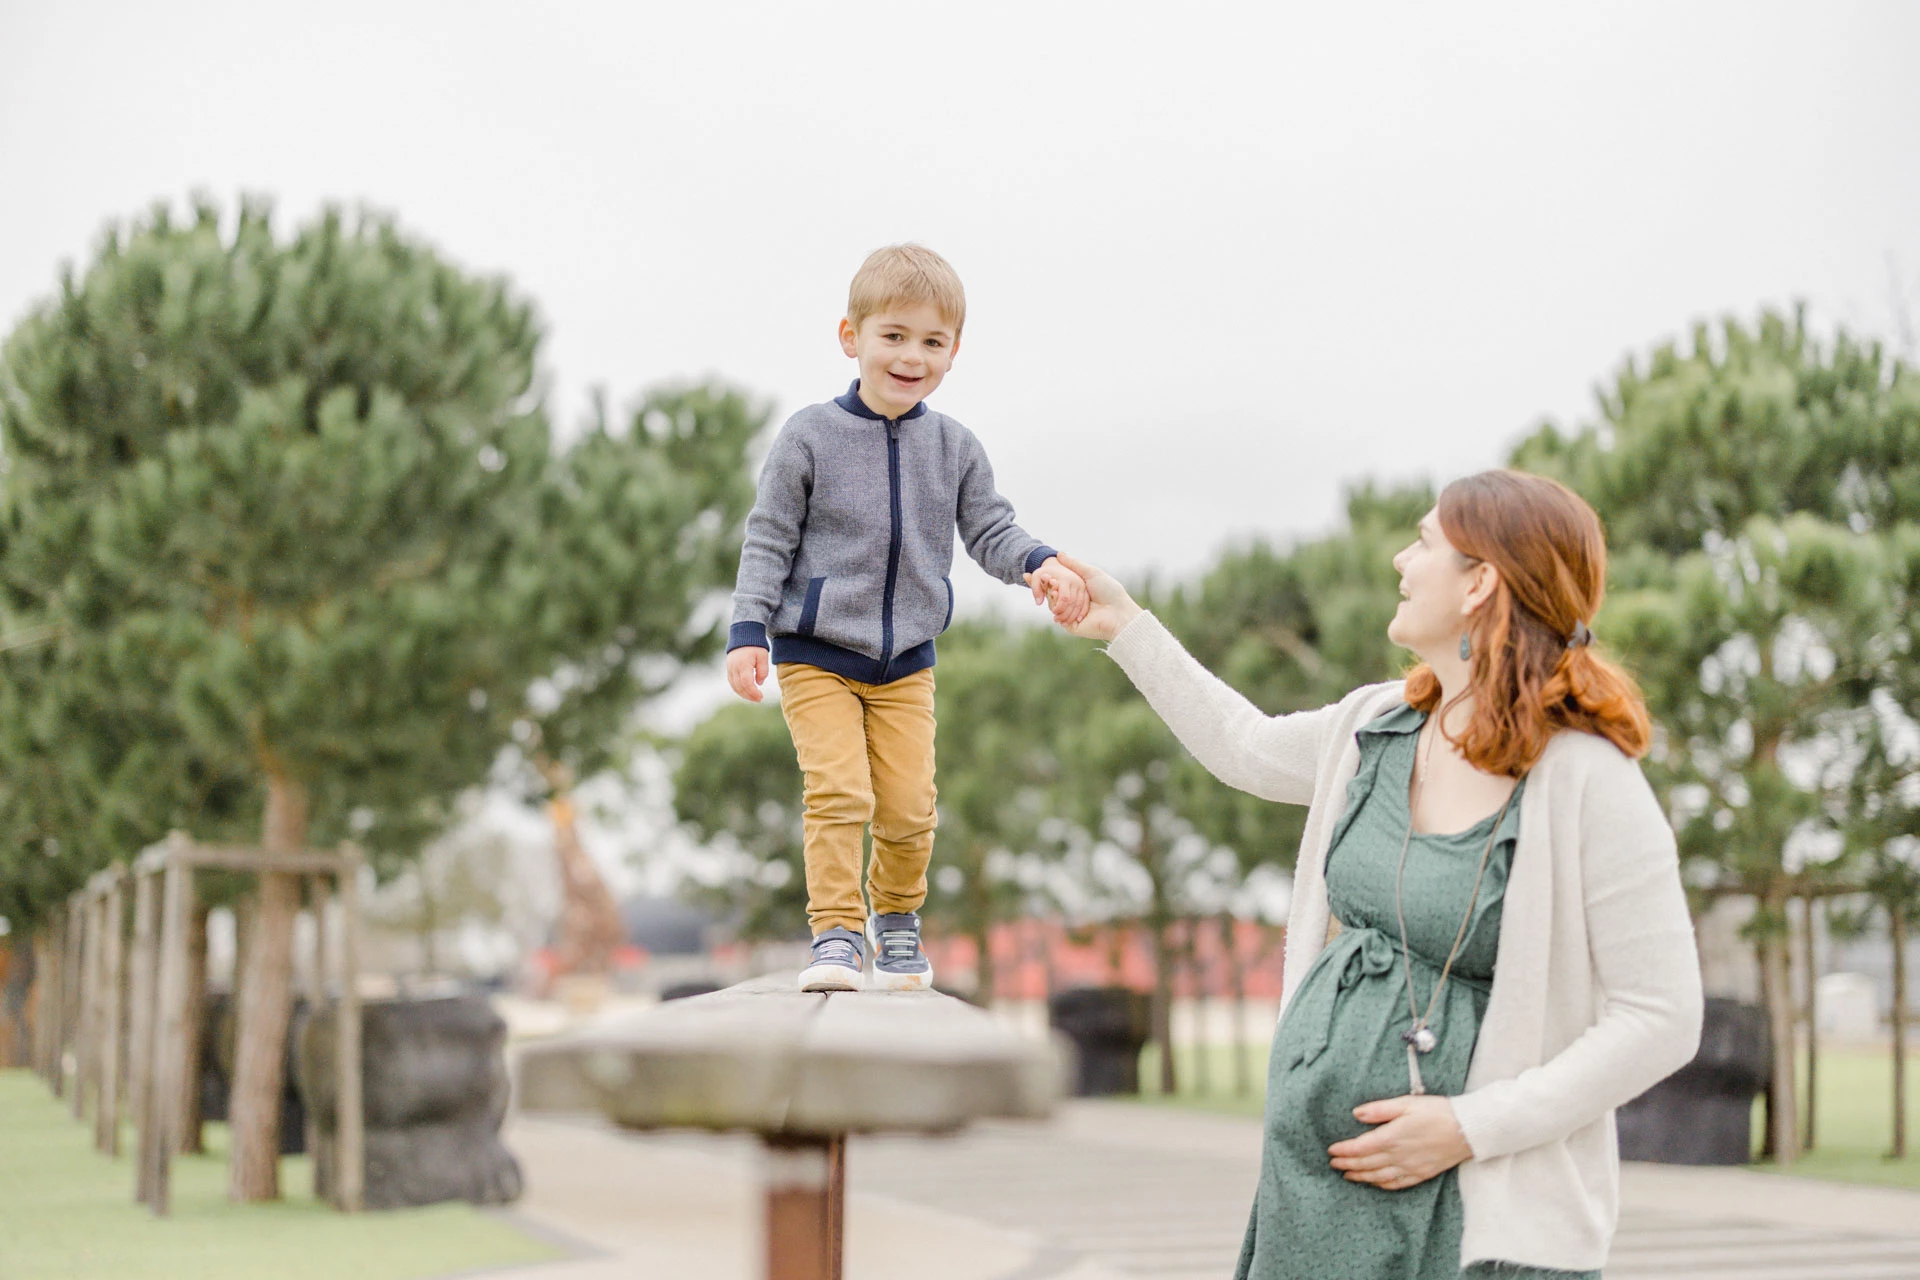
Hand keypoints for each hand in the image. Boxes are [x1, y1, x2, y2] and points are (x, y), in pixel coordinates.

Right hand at [726, 646, 769, 702]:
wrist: (743, 635)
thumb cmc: (755, 645)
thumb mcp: (763, 656)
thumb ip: (763, 670)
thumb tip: (759, 683)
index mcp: (743, 664)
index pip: (746, 683)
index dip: (753, 692)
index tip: (761, 697)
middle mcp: (734, 667)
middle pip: (739, 687)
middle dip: (749, 695)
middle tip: (759, 699)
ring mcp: (730, 668)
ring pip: (734, 686)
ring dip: (744, 694)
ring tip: (754, 698)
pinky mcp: (729, 669)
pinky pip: (732, 682)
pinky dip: (739, 689)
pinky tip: (747, 692)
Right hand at [1026, 551, 1141, 641]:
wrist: (1118, 613)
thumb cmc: (1109, 591)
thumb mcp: (1091, 573)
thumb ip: (1074, 564)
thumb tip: (1059, 553)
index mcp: (1078, 591)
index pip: (1056, 585)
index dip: (1043, 580)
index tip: (1028, 574)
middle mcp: (1073, 603)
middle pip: (1051, 595)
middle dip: (1044, 586)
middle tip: (1039, 578)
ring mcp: (1071, 615)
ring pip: (1052, 605)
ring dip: (1051, 595)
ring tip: (1054, 587)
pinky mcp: (1071, 626)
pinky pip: (1058, 615)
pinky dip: (1057, 606)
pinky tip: (1057, 597)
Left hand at [1328, 1095, 1472, 1191]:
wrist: (1468, 1130)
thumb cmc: (1438, 1112)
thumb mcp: (1406, 1103)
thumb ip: (1380, 1110)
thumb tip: (1356, 1113)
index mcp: (1392, 1137)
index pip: (1360, 1148)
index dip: (1343, 1151)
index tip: (1331, 1151)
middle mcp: (1399, 1156)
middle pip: (1366, 1164)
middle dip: (1347, 1165)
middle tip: (1333, 1164)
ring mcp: (1411, 1167)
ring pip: (1379, 1177)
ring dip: (1361, 1177)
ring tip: (1348, 1175)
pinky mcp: (1423, 1173)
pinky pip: (1398, 1184)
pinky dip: (1383, 1185)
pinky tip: (1376, 1183)